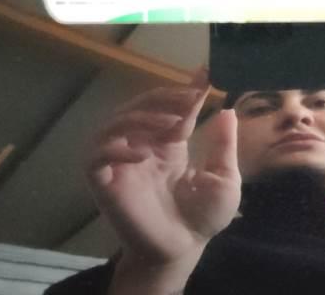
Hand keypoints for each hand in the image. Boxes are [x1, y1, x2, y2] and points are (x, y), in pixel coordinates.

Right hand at [85, 70, 240, 269]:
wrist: (185, 250)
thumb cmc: (202, 217)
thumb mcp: (224, 177)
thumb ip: (223, 145)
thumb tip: (228, 109)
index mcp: (166, 144)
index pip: (168, 107)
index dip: (183, 90)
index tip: (205, 73)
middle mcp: (140, 147)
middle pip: (137, 107)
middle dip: (162, 98)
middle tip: (189, 99)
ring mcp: (120, 164)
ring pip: (112, 125)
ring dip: (140, 118)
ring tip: (170, 127)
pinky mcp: (104, 184)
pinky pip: (96, 158)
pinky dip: (115, 150)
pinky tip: (143, 155)